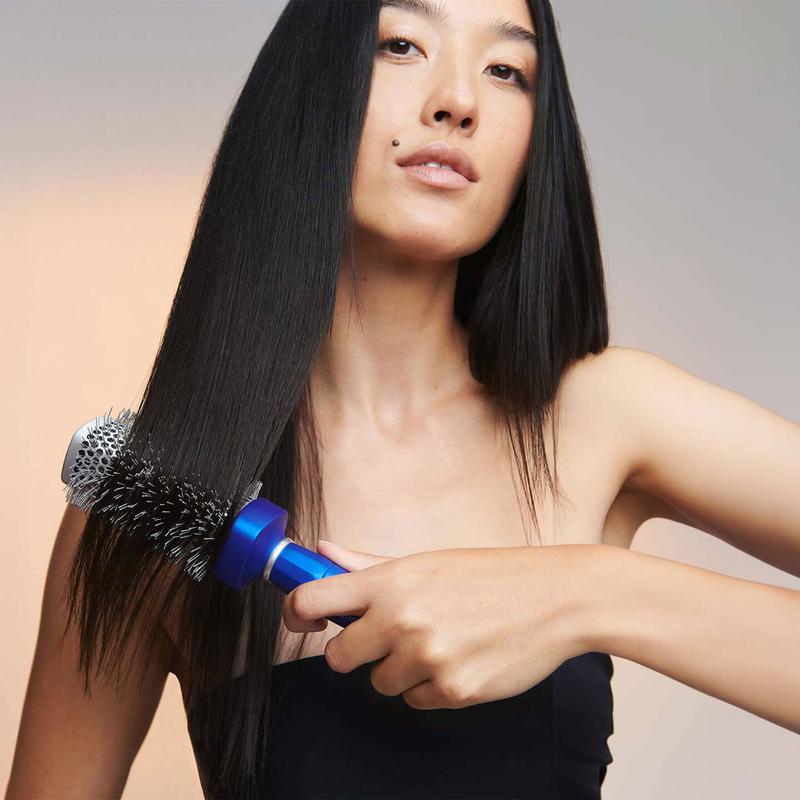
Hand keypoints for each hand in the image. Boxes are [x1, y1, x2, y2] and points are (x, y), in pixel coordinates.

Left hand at [282, 540, 591, 709]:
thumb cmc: (493, 575)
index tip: (302, 622)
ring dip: (400, 669)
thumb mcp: (428, 561)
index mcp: (391, 580)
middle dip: (357, 650)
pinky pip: (415, 700)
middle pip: (339, 656)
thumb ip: (368, 564)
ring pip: (379, 683)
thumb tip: (324, 552)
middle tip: (388, 635)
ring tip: (438, 642)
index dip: (296, 614)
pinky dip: (431, 686)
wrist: (555, 598)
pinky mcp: (452, 691)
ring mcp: (426, 658)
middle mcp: (401, 619)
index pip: (311, 599)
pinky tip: (459, 658)